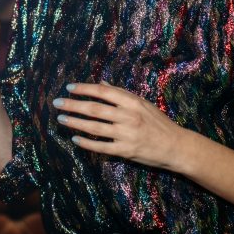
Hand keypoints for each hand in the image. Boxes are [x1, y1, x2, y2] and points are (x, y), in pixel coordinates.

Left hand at [53, 81, 186, 170]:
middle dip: (73, 105)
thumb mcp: (142, 103)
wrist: (176, 146)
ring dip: (75, 122)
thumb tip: (101, 82)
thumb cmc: (158, 122)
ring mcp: (126, 134)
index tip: (69, 88)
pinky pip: (101, 146)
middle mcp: (128, 116)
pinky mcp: (125, 151)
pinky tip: (75, 138)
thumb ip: (121, 93)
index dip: (84, 88)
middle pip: (94, 108)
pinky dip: (86, 143)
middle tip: (57, 103)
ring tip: (61, 119)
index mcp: (131, 102)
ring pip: (94, 127)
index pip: (102, 91)